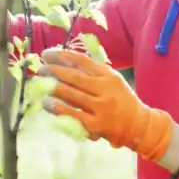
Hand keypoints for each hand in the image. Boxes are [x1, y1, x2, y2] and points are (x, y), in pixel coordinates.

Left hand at [38, 47, 174, 161]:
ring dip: (53, 87)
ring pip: (72, 95)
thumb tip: (63, 59)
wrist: (138, 125)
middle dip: (54, 70)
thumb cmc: (120, 99)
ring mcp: (101, 107)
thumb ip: (92, 70)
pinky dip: (58, 108)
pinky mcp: (96, 125)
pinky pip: (73, 114)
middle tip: (40, 68)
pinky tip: (46, 103)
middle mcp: (105, 89)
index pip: (81, 61)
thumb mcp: (111, 79)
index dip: (62, 55)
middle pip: (75, 77)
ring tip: (40, 83)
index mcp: (108, 75)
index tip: (47, 53)